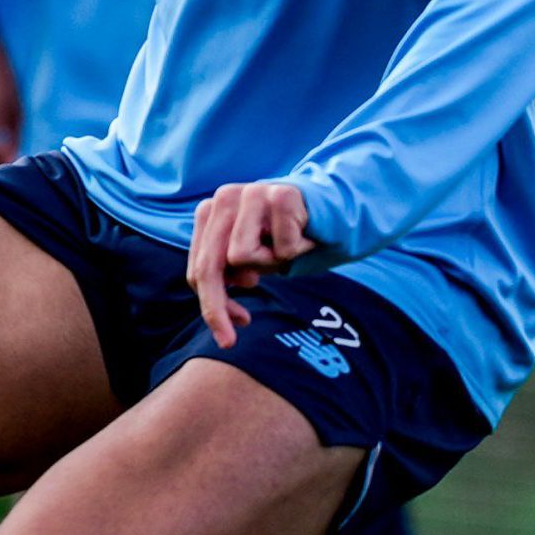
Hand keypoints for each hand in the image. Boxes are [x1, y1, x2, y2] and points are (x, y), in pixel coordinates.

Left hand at [185, 181, 317, 348]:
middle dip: (216, 307)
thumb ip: (232, 275)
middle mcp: (224, 198)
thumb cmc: (288, 237)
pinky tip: (305, 235)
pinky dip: (299, 251)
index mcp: (210, 213)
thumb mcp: (254, 260)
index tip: (225, 333)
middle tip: (228, 341)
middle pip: (209, 266)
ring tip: (288, 248)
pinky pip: (283, 249)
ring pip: (242, 257)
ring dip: (272, 264)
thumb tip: (231, 306)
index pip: (199, 267)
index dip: (210, 304)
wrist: (334, 208)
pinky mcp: (281, 194)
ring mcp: (250, 193)